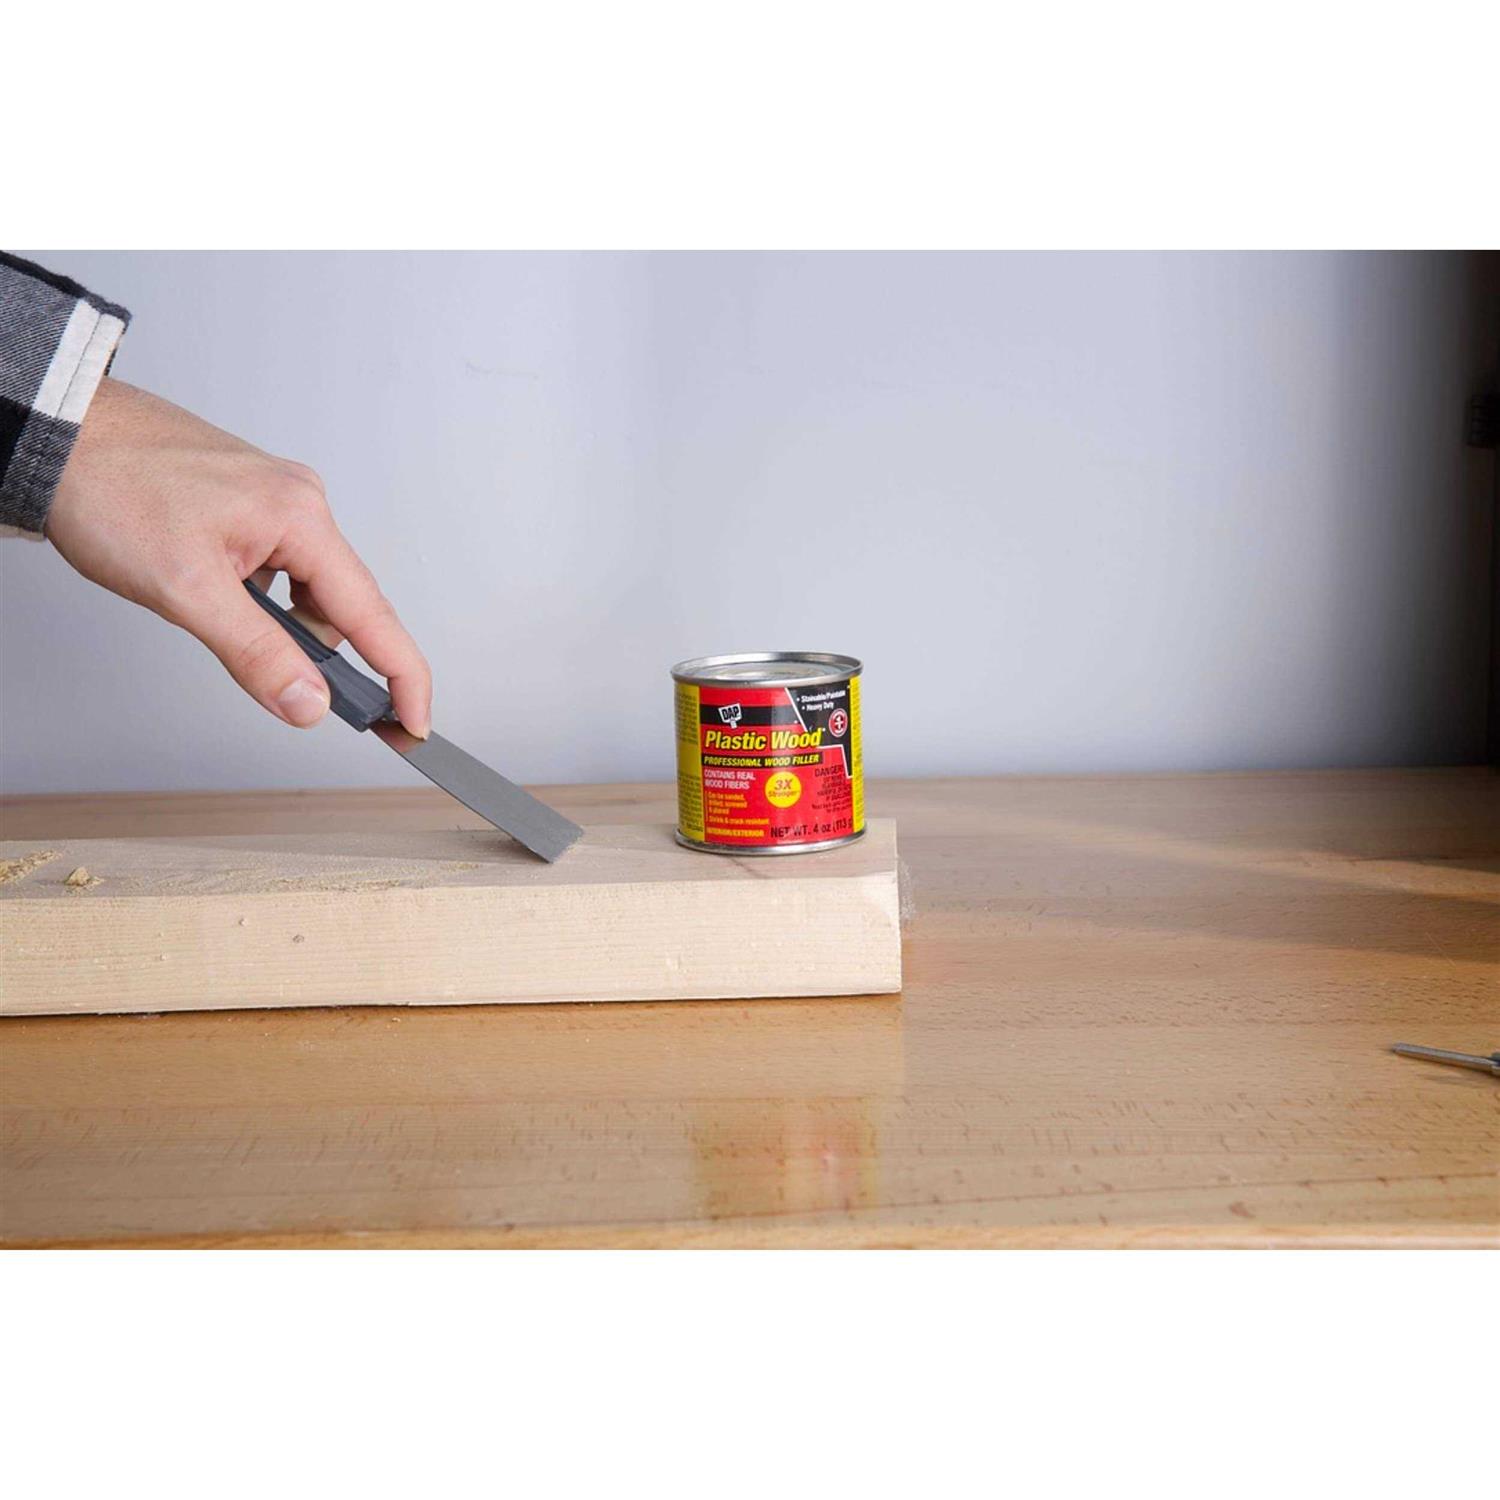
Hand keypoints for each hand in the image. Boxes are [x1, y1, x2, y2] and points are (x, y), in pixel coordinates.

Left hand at [46, 377, 430, 735]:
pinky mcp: (247, 503)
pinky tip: (219, 602)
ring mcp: (275, 500)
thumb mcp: (185, 589)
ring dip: (284, 627)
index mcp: (301, 518)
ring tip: (221, 629)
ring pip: (307, 588)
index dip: (401, 677)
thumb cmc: (110, 487)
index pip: (374, 616)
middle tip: (315, 703)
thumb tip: (309, 703)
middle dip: (333, 658)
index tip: (415, 723)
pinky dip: (263, 602)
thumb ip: (256, 653)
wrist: (57, 430)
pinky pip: (279, 568)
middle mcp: (300, 503)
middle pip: (344, 604)